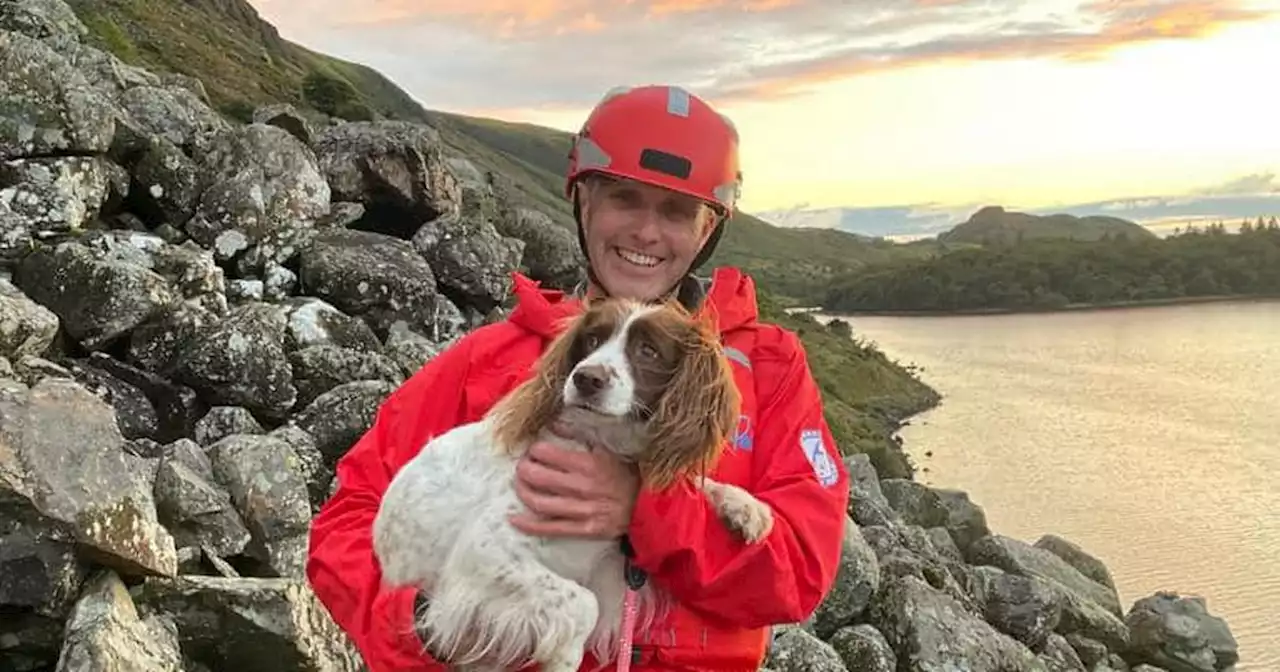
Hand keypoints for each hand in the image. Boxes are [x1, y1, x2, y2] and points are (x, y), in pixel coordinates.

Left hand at [509, 438, 639, 538]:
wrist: (651, 504)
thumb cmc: (629, 472)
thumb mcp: (610, 446)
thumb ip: (582, 432)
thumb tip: (556, 423)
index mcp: (589, 463)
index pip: (547, 454)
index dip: (534, 450)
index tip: (532, 449)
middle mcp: (583, 487)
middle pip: (538, 478)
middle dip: (523, 470)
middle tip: (522, 465)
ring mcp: (584, 510)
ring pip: (541, 503)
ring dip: (523, 492)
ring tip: (519, 484)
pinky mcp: (586, 529)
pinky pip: (552, 528)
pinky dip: (530, 525)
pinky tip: (514, 519)